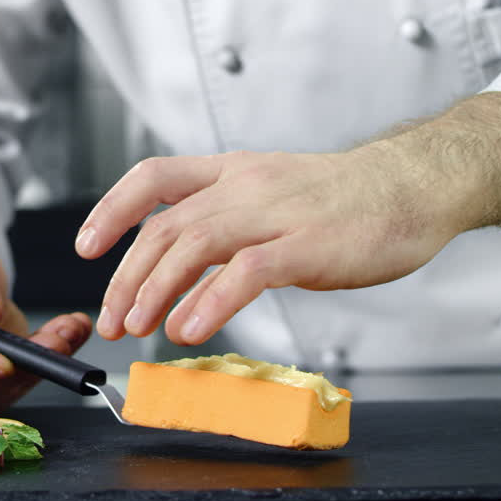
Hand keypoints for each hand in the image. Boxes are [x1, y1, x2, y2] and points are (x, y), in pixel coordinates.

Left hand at [75, 93, 500, 346]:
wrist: (416, 185)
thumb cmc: (348, 201)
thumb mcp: (274, 196)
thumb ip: (229, 226)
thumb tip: (183, 279)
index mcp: (234, 172)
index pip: (153, 177)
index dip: (111, 209)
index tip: (85, 247)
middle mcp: (245, 186)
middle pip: (165, 226)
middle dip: (127, 276)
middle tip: (111, 319)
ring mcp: (276, 213)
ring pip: (194, 244)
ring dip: (156, 291)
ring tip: (137, 328)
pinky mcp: (307, 245)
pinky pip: (246, 272)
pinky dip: (210, 302)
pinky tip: (190, 328)